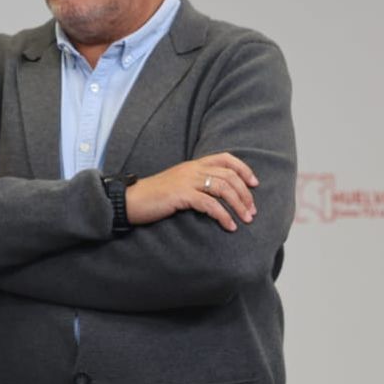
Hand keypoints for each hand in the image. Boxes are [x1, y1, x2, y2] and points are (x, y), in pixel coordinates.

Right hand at [126, 152, 258, 231]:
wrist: (129, 200)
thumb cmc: (153, 196)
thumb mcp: (177, 184)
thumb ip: (196, 183)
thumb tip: (217, 194)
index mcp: (193, 164)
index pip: (225, 158)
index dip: (244, 169)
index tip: (254, 184)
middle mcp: (192, 169)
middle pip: (229, 176)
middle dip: (245, 194)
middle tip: (252, 211)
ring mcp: (186, 181)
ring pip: (223, 188)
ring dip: (239, 205)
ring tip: (246, 220)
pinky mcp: (181, 195)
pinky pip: (209, 204)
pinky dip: (223, 215)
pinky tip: (229, 226)